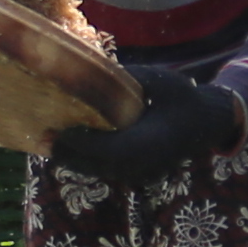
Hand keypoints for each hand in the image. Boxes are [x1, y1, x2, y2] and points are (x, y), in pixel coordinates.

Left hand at [42, 75, 235, 179]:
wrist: (205, 122)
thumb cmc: (181, 96)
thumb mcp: (156, 80)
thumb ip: (125, 80)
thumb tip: (88, 71)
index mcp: (155, 141)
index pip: (112, 149)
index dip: (83, 143)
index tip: (59, 130)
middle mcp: (148, 164)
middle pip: (100, 166)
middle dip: (69, 153)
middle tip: (42, 137)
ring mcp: (143, 173)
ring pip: (100, 172)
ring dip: (73, 160)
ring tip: (46, 142)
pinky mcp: (137, 175)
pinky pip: (105, 171)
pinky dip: (84, 161)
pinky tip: (65, 147)